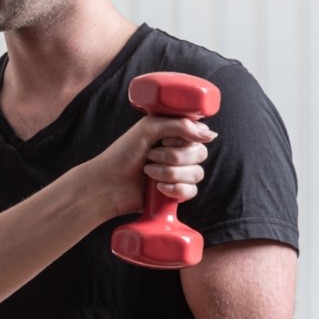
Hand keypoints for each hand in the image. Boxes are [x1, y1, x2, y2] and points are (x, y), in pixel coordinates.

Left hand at [91, 115, 214, 217]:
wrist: (108, 184)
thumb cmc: (122, 153)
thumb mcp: (147, 129)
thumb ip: (179, 125)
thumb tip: (210, 134)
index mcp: (173, 133)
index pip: (199, 133)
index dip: (183, 138)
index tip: (164, 139)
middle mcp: (179, 151)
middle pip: (200, 153)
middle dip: (173, 157)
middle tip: (150, 156)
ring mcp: (179, 173)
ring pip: (197, 173)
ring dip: (169, 173)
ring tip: (148, 172)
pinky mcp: (177, 192)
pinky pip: (192, 191)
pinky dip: (175, 190)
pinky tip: (158, 188)